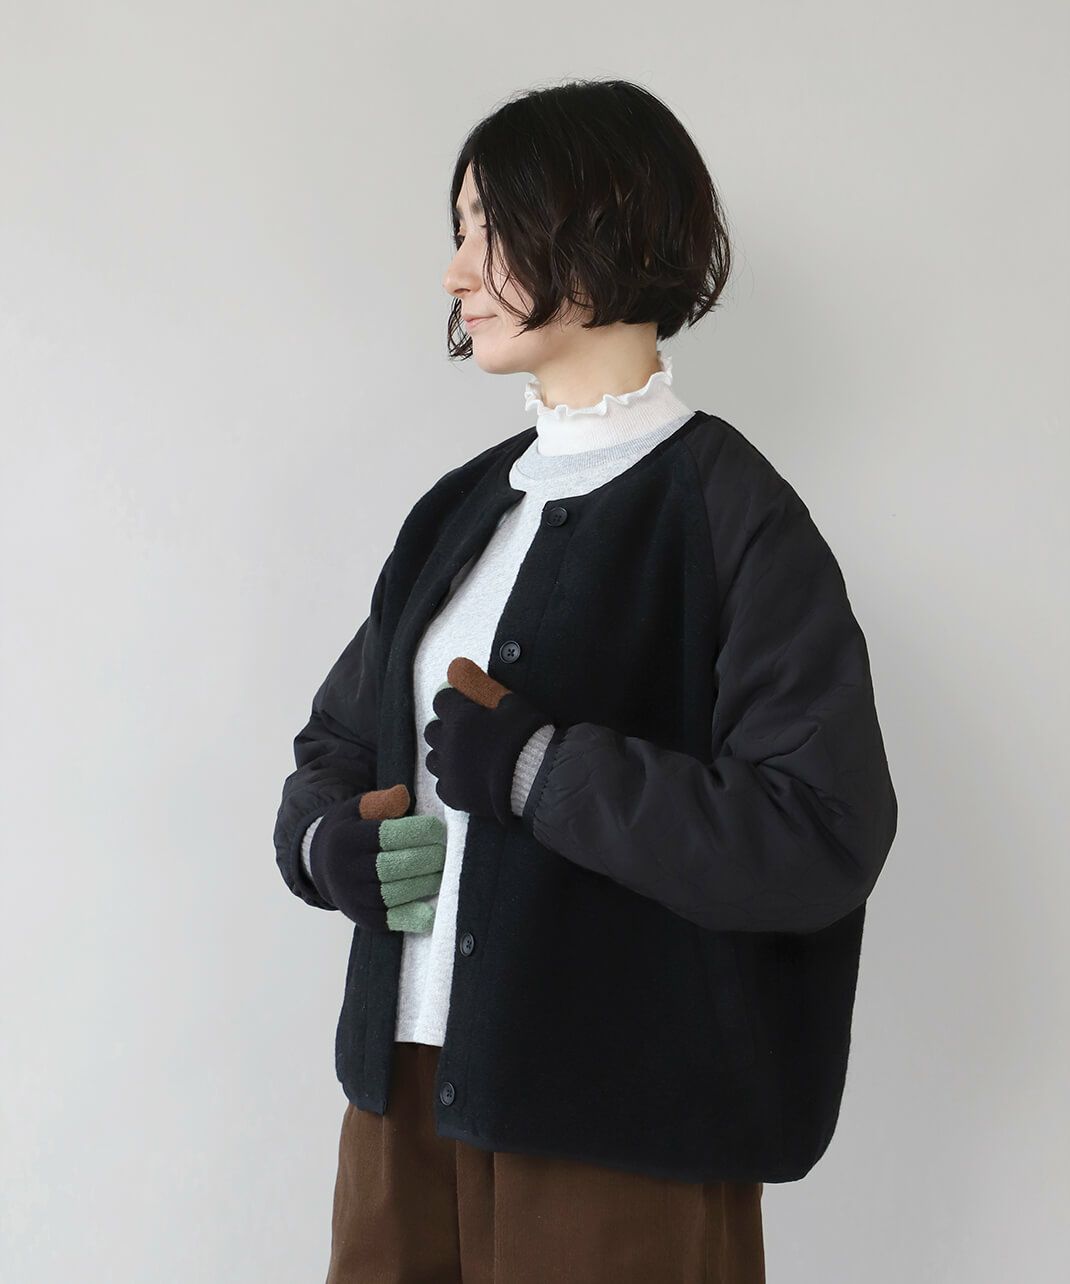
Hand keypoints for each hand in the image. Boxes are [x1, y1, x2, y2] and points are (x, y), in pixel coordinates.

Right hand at [308, 783, 445, 933]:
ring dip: (426, 882)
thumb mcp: (358, 810)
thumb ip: (380, 802)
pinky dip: (414, 917)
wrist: (323, 866)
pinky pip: (392, 919)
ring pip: (398, 892)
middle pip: (396, 865)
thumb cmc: (352, 832)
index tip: (437, 829)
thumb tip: (402, 795)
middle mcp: (347, 870)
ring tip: (441, 870)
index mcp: (347, 839)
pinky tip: (431, 911)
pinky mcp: (364, 918)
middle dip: (428, 857)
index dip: (418, 832)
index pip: (387, 835)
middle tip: (445, 851)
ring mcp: (355, 897)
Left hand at [423, 656, 554, 825]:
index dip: (456, 702)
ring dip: (446, 754)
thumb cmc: (525, 736)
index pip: (442, 701)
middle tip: (470, 733)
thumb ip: (481, 685)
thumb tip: (456, 666)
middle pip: (433, 730)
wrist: (535, 780)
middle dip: (447, 728)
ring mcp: (448, 772)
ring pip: (433, 758)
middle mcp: (447, 744)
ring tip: (467, 757)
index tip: (471, 708)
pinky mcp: (453, 795)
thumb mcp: (510, 702)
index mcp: (459, 718)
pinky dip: (452, 780)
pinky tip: (468, 778)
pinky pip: (442, 784)